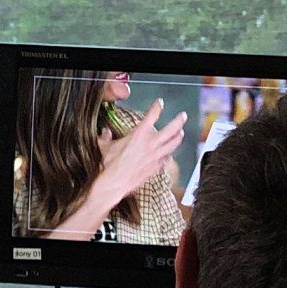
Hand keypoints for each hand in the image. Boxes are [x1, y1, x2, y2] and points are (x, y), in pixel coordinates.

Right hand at [50, 100, 185, 235]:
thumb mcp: (104, 147)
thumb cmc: (109, 165)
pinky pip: (167, 159)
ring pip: (173, 145)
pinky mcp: (156, 168)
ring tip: (181, 134)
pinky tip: (170, 154)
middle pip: (171, 129)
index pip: (151, 116)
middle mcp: (150, 144)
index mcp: (138, 135)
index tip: (160, 103)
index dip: (157, 108)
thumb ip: (105, 138)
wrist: (114, 184)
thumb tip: (104, 133)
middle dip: (178, 121)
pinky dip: (169, 155)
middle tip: (183, 116)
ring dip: (178, 138)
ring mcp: (155, 157)